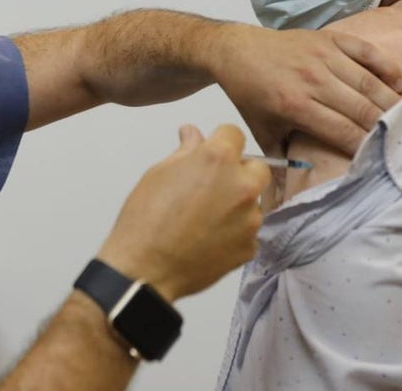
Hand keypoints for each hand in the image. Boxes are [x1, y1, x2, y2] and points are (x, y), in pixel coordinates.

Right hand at [96, 124, 270, 301]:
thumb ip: (185, 151)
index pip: (234, 133)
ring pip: (252, 201)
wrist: (145, 269)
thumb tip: (193, 135)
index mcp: (218, 159)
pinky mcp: (249, 246)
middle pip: (257, 167)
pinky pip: (247, 230)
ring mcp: (250, 219)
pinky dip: (233, 231)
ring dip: (236, 204)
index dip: (220, 141)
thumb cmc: (145, 218)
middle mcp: (242, 185)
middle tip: (211, 185)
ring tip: (204, 218)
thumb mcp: (159, 173)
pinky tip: (207, 238)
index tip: (210, 151)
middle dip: (239, 171)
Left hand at [206, 24, 401, 155]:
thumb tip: (288, 199)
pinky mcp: (330, 38)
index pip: (342, 130)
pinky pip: (367, 52)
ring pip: (369, 82)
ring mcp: (323, 55)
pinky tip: (401, 85)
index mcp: (294, 104)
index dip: (365, 147)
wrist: (237, 51)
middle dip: (385, 128)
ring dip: (392, 102)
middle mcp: (312, 78)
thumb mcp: (261, 131)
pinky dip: (387, 67)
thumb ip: (279, 162)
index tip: (383, 161)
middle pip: (362, 108)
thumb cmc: (250, 94)